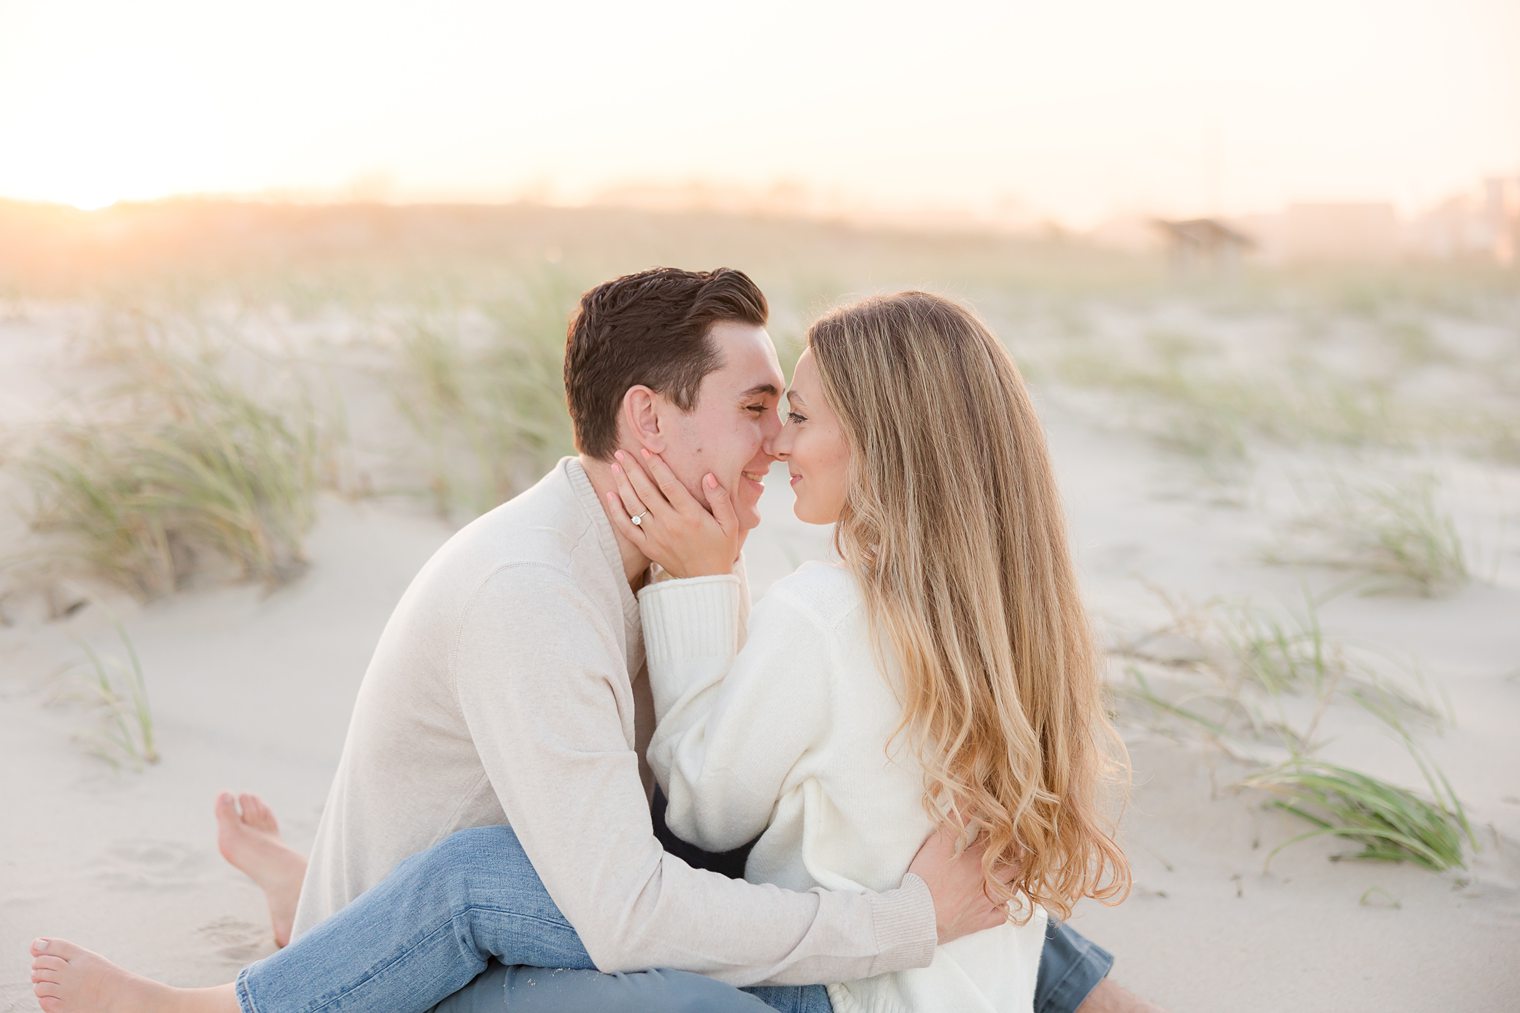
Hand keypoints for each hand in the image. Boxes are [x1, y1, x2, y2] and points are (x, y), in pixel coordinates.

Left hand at [605, 449, 740, 577]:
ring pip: (634, 506)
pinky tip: (609, 495)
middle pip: (646, 491)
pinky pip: (626, 527)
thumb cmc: (721, 549)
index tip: (646, 450)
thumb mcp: (730, 524)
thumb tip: (707, 476)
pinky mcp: (647, 547)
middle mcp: (670, 524)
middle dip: (632, 470)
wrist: (707, 581)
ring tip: (615, 466)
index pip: (669, 485)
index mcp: (691, 516)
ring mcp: (656, 536)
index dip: (656, 466)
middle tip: (621, 452)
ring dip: (623, 484)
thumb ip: (720, 498)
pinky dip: (616, 511)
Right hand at [906, 824, 1016, 943]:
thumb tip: (969, 799)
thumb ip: (954, 822)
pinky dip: (1003, 907)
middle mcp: (989, 880)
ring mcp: (987, 902)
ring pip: (1012, 889)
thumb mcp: (937, 844)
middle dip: (1015, 854)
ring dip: (1013, 878)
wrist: (920, 916)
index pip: (999, 841)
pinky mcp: (981, 921)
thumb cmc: (926, 879)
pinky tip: (998, 902)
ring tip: (1008, 871)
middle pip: (1014, 864)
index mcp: (978, 860)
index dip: (1001, 832)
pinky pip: (1002, 915)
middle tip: (1010, 848)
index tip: (1000, 825)